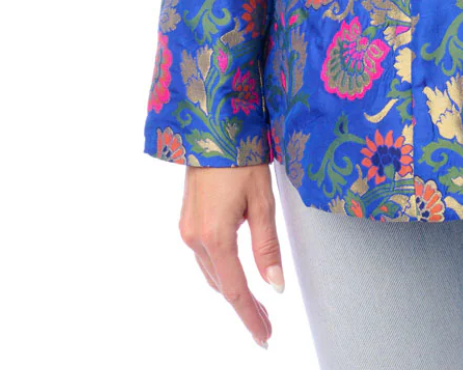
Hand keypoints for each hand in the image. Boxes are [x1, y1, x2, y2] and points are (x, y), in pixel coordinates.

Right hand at [179, 164, 285, 347]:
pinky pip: (205, 257)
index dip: (251, 316)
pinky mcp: (187, 221)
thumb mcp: (263, 201)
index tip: (264, 336)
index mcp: (216, 236)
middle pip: (222, 285)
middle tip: (266, 323)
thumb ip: (267, 247)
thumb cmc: (241, 156)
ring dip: (232, 289)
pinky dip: (221, 271)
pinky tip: (234, 273)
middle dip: (245, 306)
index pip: (236, 290)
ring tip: (256, 304)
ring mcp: (188, 230)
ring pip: (212, 272)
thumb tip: (275, 285)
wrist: (212, 126)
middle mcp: (196, 237)